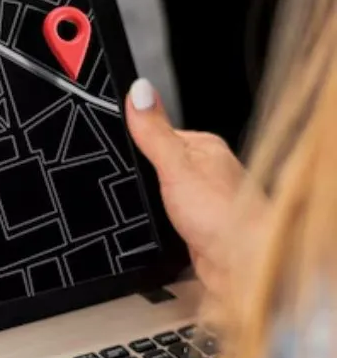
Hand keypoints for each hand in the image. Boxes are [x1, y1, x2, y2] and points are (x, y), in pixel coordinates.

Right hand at [125, 79, 265, 302]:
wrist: (243, 266)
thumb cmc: (224, 216)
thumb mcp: (176, 167)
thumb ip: (153, 132)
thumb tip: (138, 91)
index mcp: (202, 147)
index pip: (156, 133)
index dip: (132, 142)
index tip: (113, 150)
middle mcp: (204, 172)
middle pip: (154, 165)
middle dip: (136, 177)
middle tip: (123, 185)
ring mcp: (199, 201)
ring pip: (157, 193)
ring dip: (144, 203)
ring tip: (136, 208)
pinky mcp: (192, 228)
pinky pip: (162, 218)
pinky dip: (152, 222)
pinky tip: (148, 227)